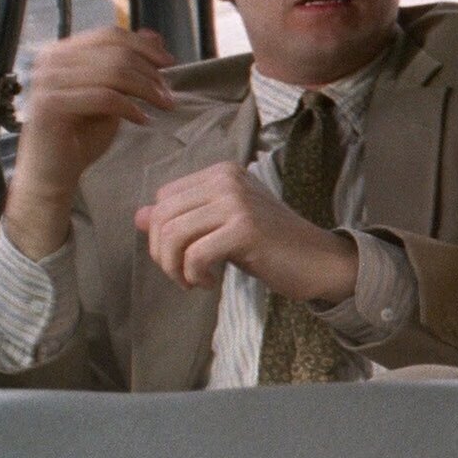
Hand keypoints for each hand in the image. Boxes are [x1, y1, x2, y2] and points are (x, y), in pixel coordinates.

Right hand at [4, 27, 175, 259]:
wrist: (53, 172)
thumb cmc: (81, 134)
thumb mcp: (112, 94)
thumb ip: (127, 65)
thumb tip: (153, 35)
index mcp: (62, 52)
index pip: (109, 35)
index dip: (144, 46)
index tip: (170, 63)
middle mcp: (50, 61)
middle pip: (115, 53)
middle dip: (150, 72)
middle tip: (168, 95)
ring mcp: (47, 81)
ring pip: (113, 72)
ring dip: (146, 89)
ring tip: (162, 105)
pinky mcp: (51, 105)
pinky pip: (104, 97)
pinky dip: (131, 107)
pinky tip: (143, 120)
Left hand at [133, 162, 359, 299]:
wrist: (319, 260)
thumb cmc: (272, 245)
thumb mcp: (222, 226)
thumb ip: (184, 218)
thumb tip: (138, 215)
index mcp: (222, 173)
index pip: (163, 199)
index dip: (160, 234)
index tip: (181, 258)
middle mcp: (227, 180)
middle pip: (162, 216)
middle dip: (162, 253)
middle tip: (182, 275)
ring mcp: (237, 202)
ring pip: (172, 235)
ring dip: (174, 268)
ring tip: (193, 281)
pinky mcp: (244, 229)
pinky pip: (193, 255)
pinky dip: (193, 276)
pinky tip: (208, 283)